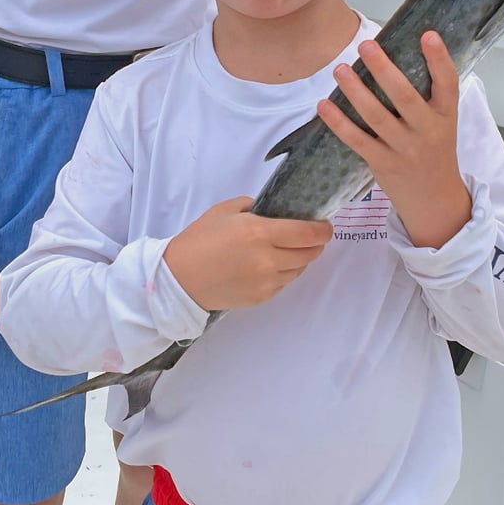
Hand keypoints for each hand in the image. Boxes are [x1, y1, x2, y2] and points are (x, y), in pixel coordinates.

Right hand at [163, 197, 331, 311]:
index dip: (323, 229)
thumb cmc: (199, 240)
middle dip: (316, 243)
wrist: (178, 280)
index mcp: (260, 232)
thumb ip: (253, 206)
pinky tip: (273, 264)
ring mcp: (266, 282)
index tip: (325, 225)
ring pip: (299, 269)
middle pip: (309, 253)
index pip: (308, 233)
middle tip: (311, 236)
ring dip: (300, 258)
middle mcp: (268, 259)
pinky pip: (284, 283)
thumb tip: (274, 210)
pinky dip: (285, 273)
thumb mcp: (225, 211)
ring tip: (289, 249)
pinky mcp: (261, 297)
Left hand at [317, 30, 470, 248]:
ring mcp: (405, 150)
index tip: (428, 34)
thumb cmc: (433, 150)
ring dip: (356, 91)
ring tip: (340, 69)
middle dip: (384, 69)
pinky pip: (358, 140)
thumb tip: (396, 54)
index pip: (447, 83)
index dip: (439, 59)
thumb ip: (427, 95)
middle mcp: (428, 131)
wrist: (435, 200)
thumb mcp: (442, 122)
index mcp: (445, 115)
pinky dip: (338, 123)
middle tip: (366, 45)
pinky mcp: (383, 164)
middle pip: (405, 97)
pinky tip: (324, 105)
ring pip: (377, 116)